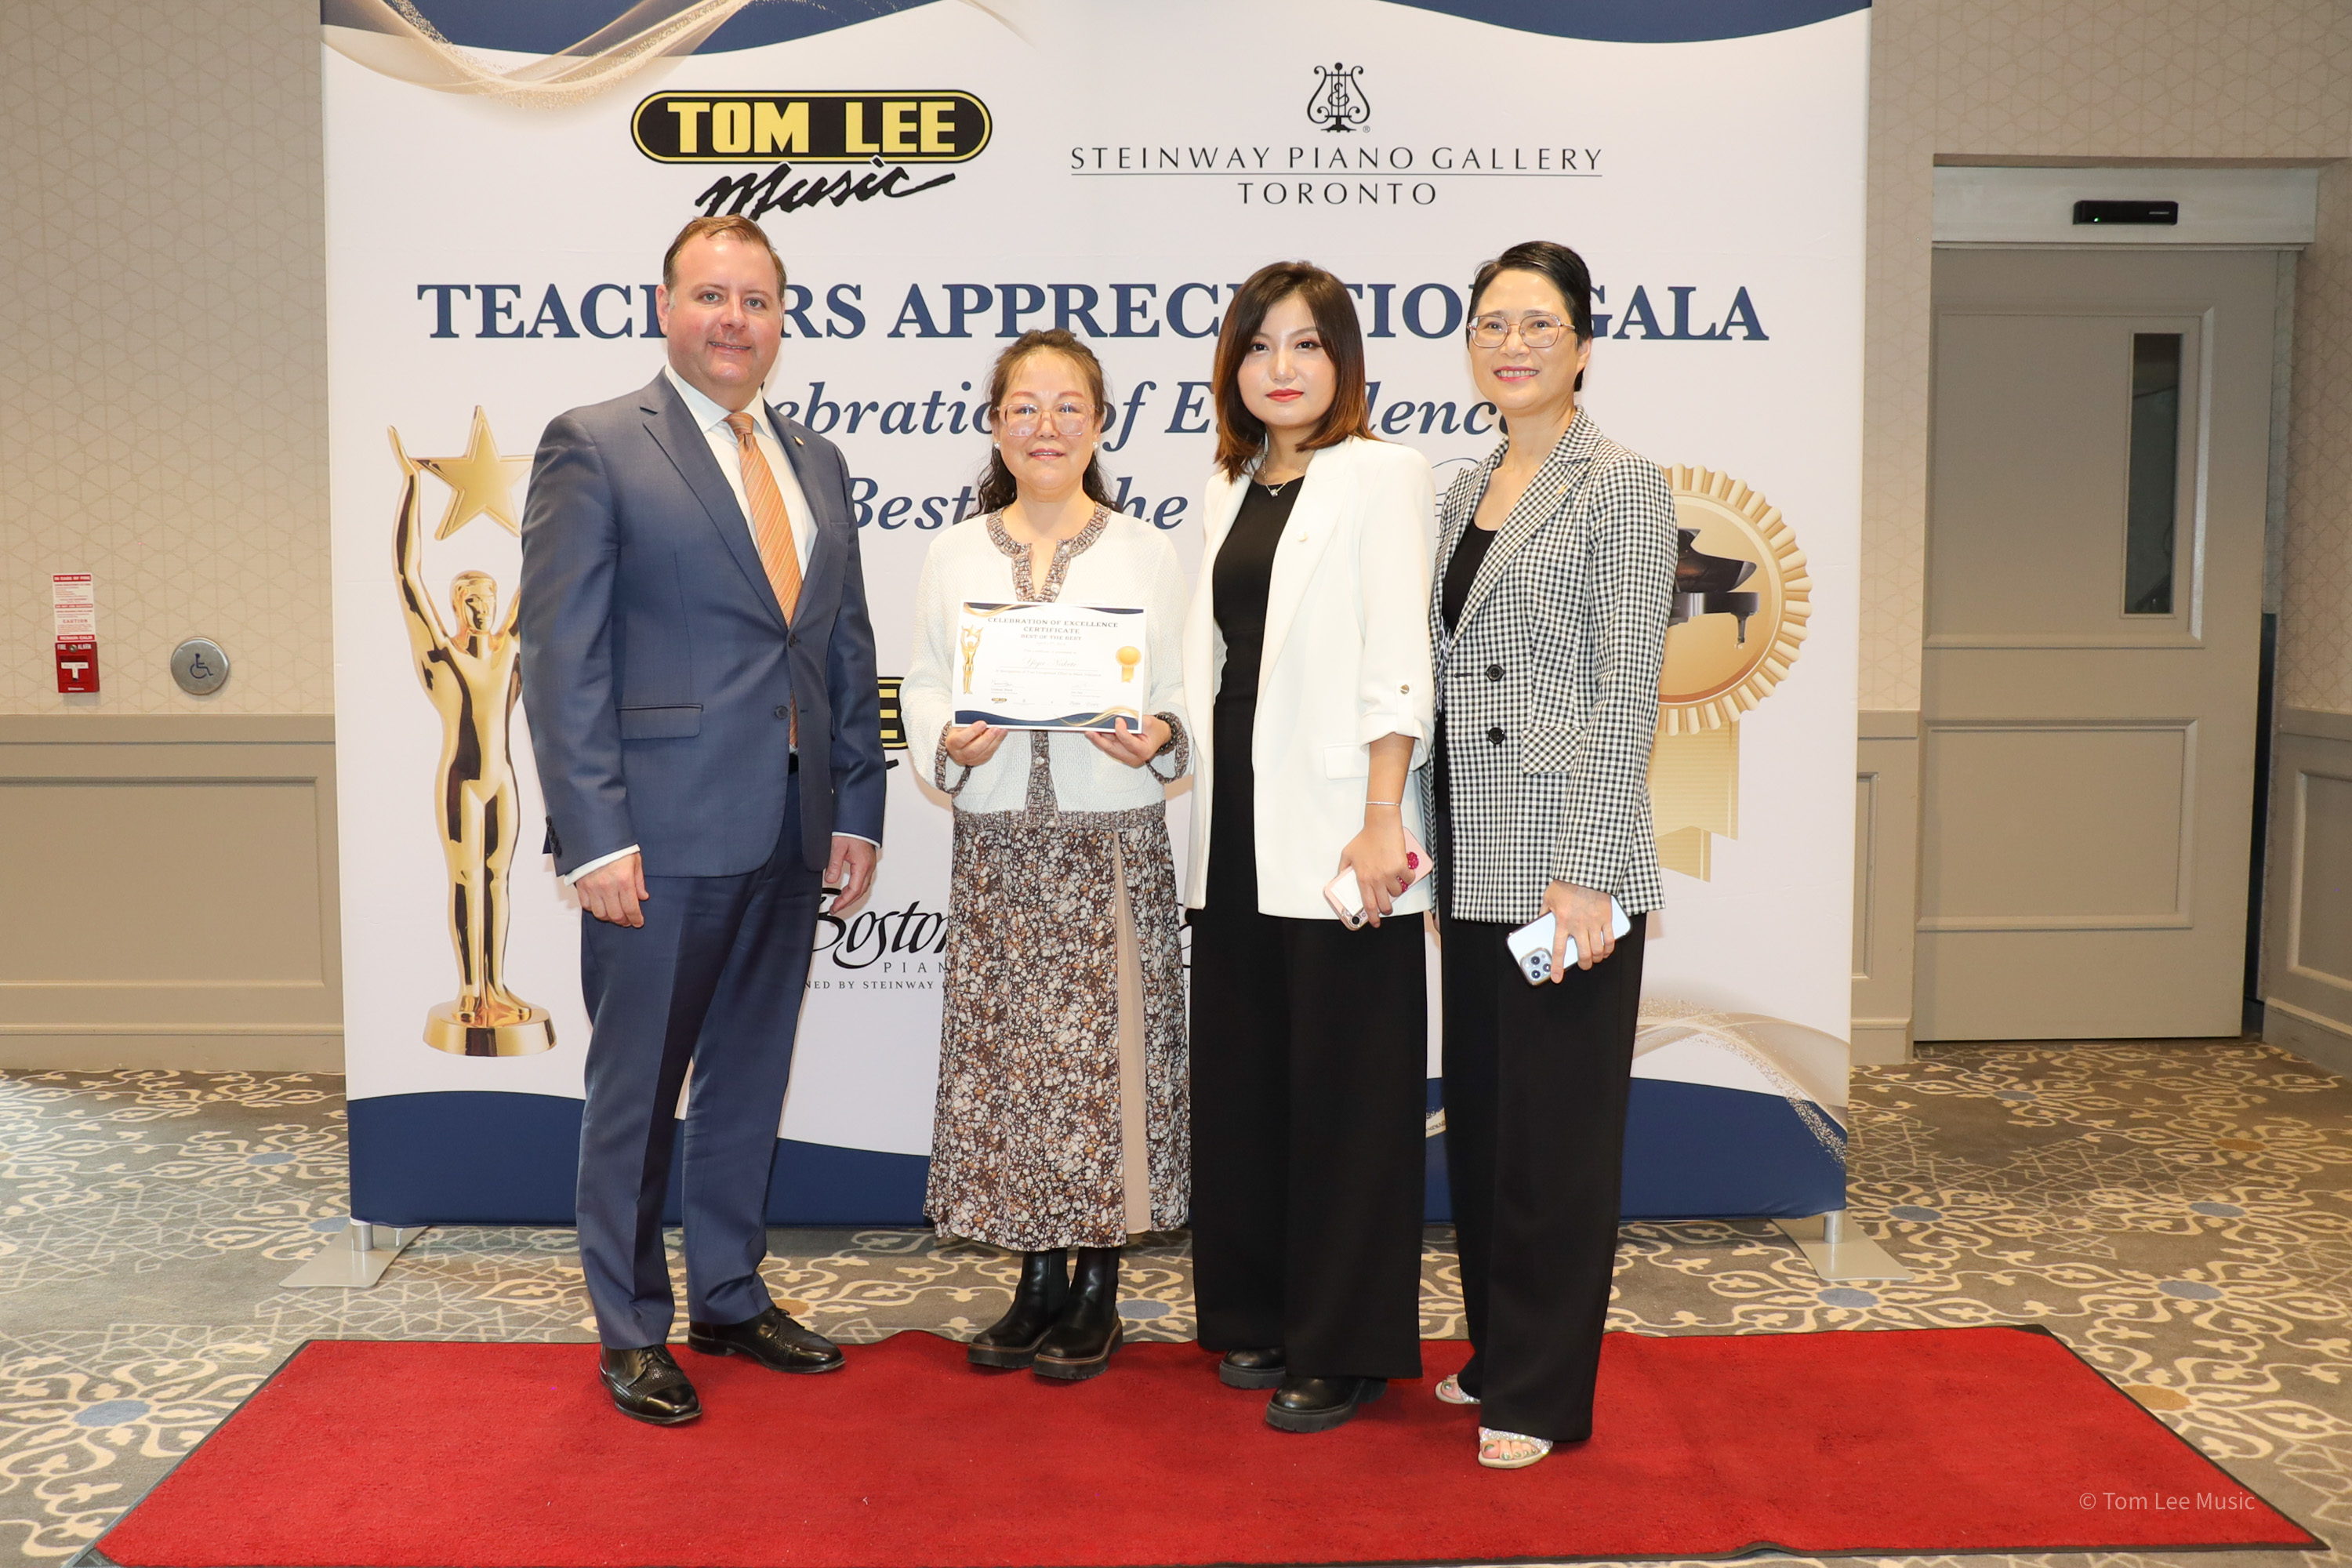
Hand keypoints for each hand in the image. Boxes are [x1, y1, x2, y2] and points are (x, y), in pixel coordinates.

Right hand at [576, 853, 647, 927]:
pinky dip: (594, 909)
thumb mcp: (635, 861)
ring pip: (600, 913)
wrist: (595, 836)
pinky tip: (601, 906)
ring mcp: (593, 887)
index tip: (638, 922)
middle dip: (624, 921)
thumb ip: (639, 881)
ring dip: (609, 918)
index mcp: (624, 880)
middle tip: (628, 921)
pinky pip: (586, 905)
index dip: (636, 919)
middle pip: (616, 915)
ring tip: (615, 915)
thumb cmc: (616, 846)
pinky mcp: (582, 886)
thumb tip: (642, 897)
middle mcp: (608, 886)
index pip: (631, 908)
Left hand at [825, 835, 876, 915]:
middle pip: (860, 892)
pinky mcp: (867, 861)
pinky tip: (847, 889)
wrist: (858, 819)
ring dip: (851, 896)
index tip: (835, 908)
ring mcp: (869, 864)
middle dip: (848, 902)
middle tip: (836, 908)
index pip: (854, 891)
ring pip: (862, 887)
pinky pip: (863, 880)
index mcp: (862, 865)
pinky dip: (854, 888)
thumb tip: (829, 880)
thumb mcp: (837, 846)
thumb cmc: (851, 829)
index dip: (844, 902)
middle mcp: (868, 866)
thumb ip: (833, 864)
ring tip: (840, 902)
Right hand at [944, 720, 1008, 767]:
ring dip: (995, 741)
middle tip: (995, 729)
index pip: (961, 739)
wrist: (957, 744)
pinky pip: (988, 754)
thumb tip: (985, 719)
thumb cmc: (959, 732)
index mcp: (952, 743)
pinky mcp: (978, 761)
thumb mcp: (960, 726)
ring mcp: (969, 760)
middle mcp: (959, 754)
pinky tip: (1001, 736)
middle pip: (974, 750)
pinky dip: (996, 744)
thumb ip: (969, 723)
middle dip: (987, 738)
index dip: (973, 731)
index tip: (982, 723)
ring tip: (1002, 731)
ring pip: (983, 753)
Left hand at [1085, 715, 1169, 767]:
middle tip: (1090, 731)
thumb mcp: (1148, 721)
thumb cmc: (1156, 730)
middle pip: (1113, 749)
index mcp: (1143, 751)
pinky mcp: (1121, 754)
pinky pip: (1109, 747)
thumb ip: (1134, 721)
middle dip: (1099, 739)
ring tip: (1089, 730)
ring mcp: (1126, 758)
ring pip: (1108, 748)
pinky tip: (1095, 732)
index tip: (1117, 720)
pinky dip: (1102, 739)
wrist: (1159, 735)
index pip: (1128, 742)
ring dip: (1098, 739)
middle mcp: (1134, 758)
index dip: (1121, 731)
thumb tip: (1117, 718)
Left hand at [1337, 811, 1411, 926]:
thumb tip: (1340, 879)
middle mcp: (1376, 879)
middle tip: (1387, 909)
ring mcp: (1390, 874)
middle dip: (1386, 910)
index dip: (1372, 916)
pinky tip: (1404, 872)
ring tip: (1393, 883)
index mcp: (1363, 878)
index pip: (1367, 904)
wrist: (1380, 826)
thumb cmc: (1365, 838)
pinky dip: (1408, 877)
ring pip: (1397, 892)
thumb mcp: (1347, 854)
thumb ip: (1342, 869)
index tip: (1375, 922)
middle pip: (1384, 903)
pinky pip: (1408, 879)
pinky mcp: (1402, 867)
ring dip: (1396, 890)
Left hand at [1545, 880, 1614, 977]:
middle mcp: (1578, 925)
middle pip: (1583, 954)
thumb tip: (1538, 923)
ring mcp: (1594, 922)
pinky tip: (1606, 950)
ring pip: (1598, 950)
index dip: (1557, 967)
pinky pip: (1610, 939)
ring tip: (1594, 959)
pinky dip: (1609, 948)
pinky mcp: (1606, 918)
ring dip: (1596, 958)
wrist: (1585, 871)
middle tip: (1583, 965)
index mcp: (1562, 921)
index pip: (1559, 950)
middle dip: (1584, 964)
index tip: (1556, 977)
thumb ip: (1543, 913)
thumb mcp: (1548, 898)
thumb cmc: (1566, 883)